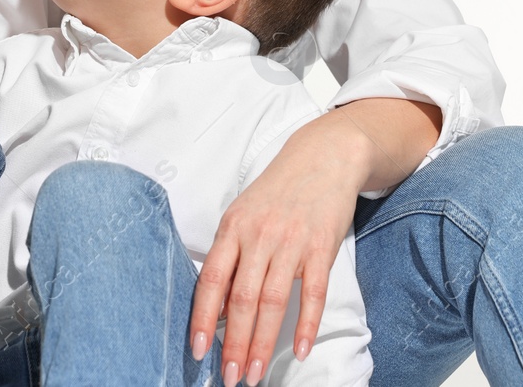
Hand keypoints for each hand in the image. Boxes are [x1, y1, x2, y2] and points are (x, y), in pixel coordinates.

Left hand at [189, 113, 368, 385]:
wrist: (323, 157)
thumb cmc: (278, 191)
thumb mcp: (245, 214)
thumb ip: (232, 255)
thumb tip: (219, 306)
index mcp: (233, 228)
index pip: (212, 280)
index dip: (204, 318)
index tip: (199, 350)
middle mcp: (259, 235)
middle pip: (243, 298)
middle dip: (236, 343)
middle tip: (231, 376)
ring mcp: (291, 241)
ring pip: (274, 301)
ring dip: (264, 342)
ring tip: (256, 372)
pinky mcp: (321, 247)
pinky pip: (313, 292)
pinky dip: (306, 324)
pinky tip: (301, 349)